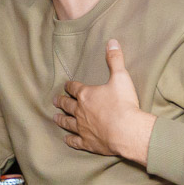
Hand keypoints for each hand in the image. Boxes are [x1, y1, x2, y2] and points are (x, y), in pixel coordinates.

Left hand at [53, 38, 156, 164]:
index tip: (66, 85)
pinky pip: (75, 141)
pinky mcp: (88, 143)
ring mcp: (83, 128)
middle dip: (61, 101)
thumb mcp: (121, 77)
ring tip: (55, 117)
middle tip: (55, 100)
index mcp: (87, 94)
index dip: (70, 86)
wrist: (128, 131)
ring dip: (61, 119)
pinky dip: (70, 140)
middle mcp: (81, 111)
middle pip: (67, 105)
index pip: (74, 88)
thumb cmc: (124, 104)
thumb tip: (112, 41)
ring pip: (67, 123)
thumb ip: (115, 59)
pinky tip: (66, 139)